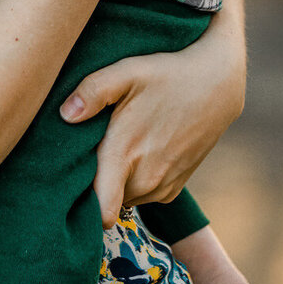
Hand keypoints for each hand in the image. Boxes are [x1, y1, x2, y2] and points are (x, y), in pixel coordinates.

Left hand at [61, 0, 246, 225]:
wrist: (217, 83)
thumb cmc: (168, 73)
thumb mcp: (127, 71)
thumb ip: (92, 91)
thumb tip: (65, 115)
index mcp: (125, 154)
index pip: (101, 212)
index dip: (82, 208)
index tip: (72, 189)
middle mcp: (146, 178)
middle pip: (107, 201)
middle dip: (97, 184)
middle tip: (95, 152)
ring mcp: (164, 185)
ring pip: (126, 198)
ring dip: (119, 181)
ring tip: (121, 147)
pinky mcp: (176, 186)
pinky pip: (145, 195)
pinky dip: (138, 181)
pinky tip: (141, 151)